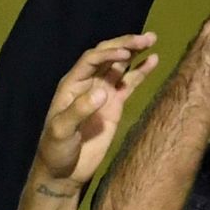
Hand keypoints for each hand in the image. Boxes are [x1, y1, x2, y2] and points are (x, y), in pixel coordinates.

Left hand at [30, 34, 158, 194]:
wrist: (64, 171)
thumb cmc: (56, 149)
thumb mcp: (61, 131)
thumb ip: (79, 110)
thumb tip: (102, 92)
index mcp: (72, 84)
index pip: (91, 60)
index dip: (108, 54)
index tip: (126, 54)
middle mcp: (88, 83)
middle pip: (107, 56)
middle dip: (125, 44)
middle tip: (146, 38)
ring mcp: (102, 93)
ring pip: (120, 66)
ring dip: (135, 52)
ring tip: (152, 39)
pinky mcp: (114, 106)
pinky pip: (129, 84)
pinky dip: (140, 72)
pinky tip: (153, 60)